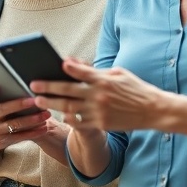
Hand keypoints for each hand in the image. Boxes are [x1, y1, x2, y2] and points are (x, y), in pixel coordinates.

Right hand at [0, 86, 51, 150]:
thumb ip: (1, 92)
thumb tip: (19, 79)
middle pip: (2, 110)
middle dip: (19, 105)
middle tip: (35, 100)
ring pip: (15, 124)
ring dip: (32, 120)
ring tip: (46, 114)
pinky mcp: (4, 140)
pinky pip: (21, 136)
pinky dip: (34, 132)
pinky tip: (44, 127)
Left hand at [31, 58, 169, 131]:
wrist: (152, 110)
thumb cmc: (134, 88)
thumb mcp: (118, 73)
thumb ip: (96, 70)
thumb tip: (75, 63)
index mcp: (104, 79)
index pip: (81, 72)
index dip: (67, 68)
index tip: (54, 64)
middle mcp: (99, 94)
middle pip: (68, 90)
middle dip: (48, 87)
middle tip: (33, 85)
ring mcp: (99, 110)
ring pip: (69, 107)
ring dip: (51, 103)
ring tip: (39, 100)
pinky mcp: (101, 123)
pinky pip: (79, 121)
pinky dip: (68, 117)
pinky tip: (58, 115)